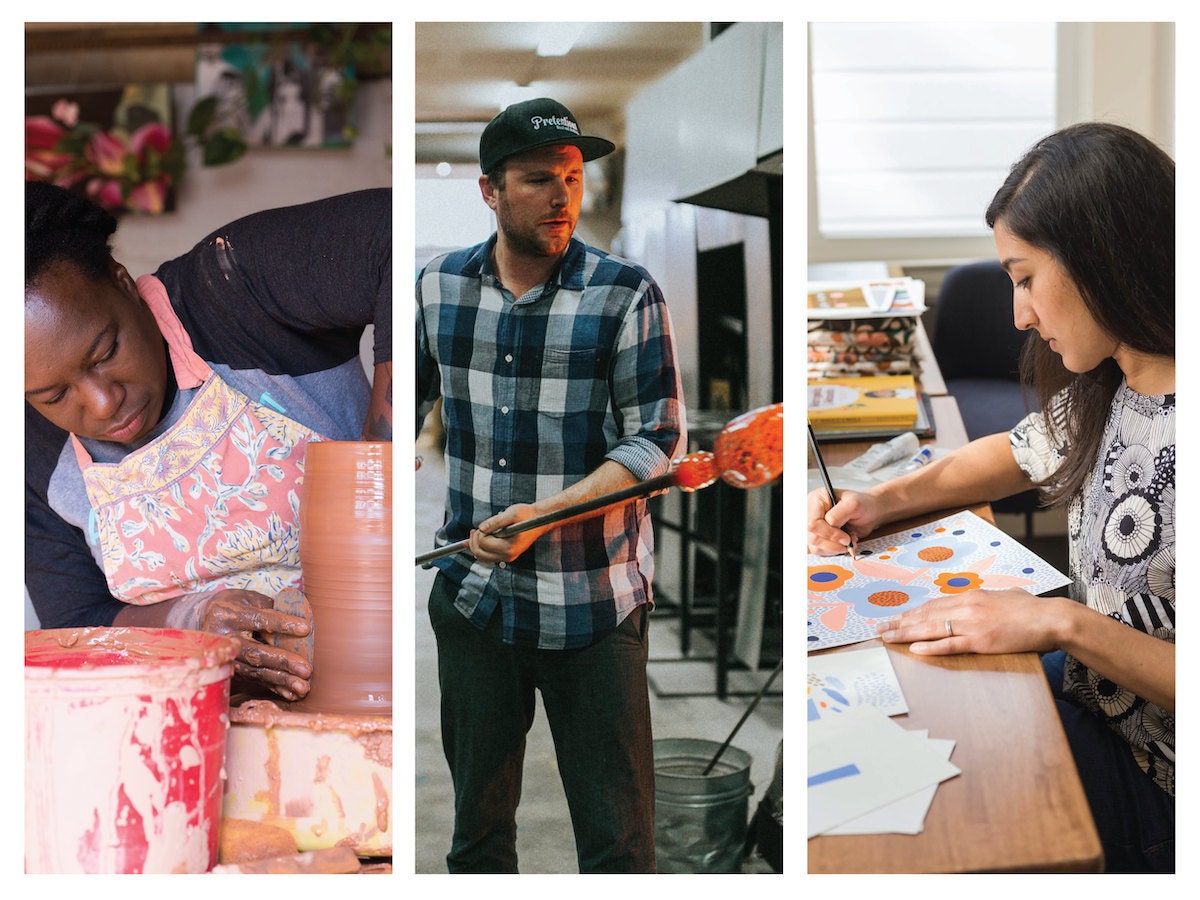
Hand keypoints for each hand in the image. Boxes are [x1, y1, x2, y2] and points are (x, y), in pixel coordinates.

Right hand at [199, 589, 312, 700]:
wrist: (206, 617)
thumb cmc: (237, 604)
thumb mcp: (251, 598)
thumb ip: (272, 609)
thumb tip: (302, 624)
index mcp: (229, 614)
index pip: (259, 620)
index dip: (282, 624)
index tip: (306, 628)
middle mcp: (223, 638)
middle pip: (255, 652)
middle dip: (282, 661)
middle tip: (305, 669)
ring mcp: (224, 657)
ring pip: (254, 671)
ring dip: (281, 680)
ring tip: (303, 687)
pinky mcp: (229, 670)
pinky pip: (253, 680)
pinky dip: (274, 687)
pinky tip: (291, 693)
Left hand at [468, 503, 545, 563]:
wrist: (538, 520)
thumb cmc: (527, 516)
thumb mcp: (512, 513)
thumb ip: (496, 521)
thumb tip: (481, 528)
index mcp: (509, 547)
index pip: (483, 543)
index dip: (480, 533)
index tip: (484, 526)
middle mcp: (508, 555)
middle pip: (479, 553)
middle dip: (474, 540)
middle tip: (477, 529)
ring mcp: (507, 557)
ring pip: (481, 557)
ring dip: (476, 545)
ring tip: (477, 533)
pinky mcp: (506, 555)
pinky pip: (487, 557)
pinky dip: (480, 549)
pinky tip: (477, 540)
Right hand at [807, 487, 880, 554]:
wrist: (870, 513)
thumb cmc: (863, 505)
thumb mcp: (854, 504)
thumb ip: (838, 514)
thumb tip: (829, 525)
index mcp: (816, 499)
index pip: (813, 523)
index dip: (829, 533)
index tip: (846, 538)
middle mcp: (811, 512)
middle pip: (812, 537)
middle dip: (833, 543)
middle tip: (848, 541)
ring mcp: (814, 526)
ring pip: (815, 546)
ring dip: (834, 548)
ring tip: (848, 540)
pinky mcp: (818, 537)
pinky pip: (820, 550)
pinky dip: (834, 550)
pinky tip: (843, 544)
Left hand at [875, 589, 1066, 655]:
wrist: (1050, 618)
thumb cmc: (1031, 608)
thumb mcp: (1004, 595)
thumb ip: (989, 597)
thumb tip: (985, 597)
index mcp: (971, 596)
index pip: (933, 604)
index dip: (912, 612)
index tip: (896, 617)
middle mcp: (966, 607)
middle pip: (925, 615)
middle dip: (900, 623)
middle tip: (880, 629)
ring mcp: (972, 624)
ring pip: (931, 629)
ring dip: (906, 634)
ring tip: (887, 638)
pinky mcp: (981, 640)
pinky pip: (950, 644)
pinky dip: (931, 647)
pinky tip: (915, 648)